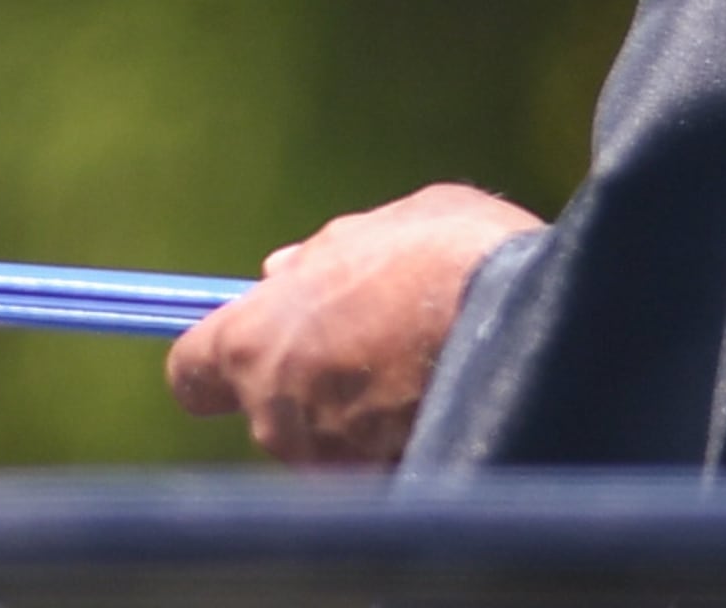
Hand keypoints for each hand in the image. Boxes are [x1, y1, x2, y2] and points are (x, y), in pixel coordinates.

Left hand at [165, 185, 542, 466]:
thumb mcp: (381, 227)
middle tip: (373, 349)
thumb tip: (280, 272)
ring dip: (358, 421)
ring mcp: (328, 468)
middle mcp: (275, 417)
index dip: (219, 360)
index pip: (191, 373)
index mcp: (255, 340)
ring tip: (423, 376)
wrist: (533, 332)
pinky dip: (399, 448)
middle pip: (269, 412)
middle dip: (308, 386)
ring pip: (326, 446)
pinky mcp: (382, 498)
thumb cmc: (451, 259)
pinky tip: (445, 409)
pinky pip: (377, 473)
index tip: (249, 346)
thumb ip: (322, 255)